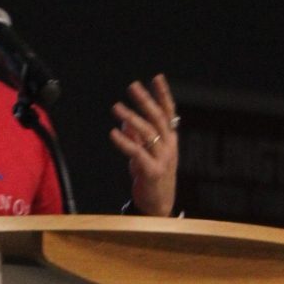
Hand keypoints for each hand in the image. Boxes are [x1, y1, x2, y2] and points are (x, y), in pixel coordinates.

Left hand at [110, 72, 178, 216]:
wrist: (159, 205)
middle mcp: (169, 146)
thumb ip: (138, 136)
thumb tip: (126, 120)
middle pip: (158, 118)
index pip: (169, 112)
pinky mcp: (152, 171)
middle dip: (145, 100)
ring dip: (131, 117)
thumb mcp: (146, 153)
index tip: (157, 77)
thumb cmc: (152, 176)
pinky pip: (137, 153)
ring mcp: (162, 158)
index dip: (163, 94)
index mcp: (170, 139)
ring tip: (116, 106)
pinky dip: (125, 142)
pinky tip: (113, 133)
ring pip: (148, 133)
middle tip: (133, 86)